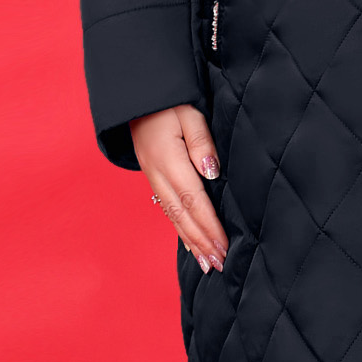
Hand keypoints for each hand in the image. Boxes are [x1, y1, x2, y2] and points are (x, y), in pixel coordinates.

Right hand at [131, 103, 228, 272]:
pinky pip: (167, 209)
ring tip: (207, 263)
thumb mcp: (189, 113)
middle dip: (202, 242)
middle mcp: (158, 175)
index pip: (193, 201)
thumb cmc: (169, 102)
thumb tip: (211, 172)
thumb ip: (202, 142)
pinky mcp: (154, 177)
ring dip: (191, 241)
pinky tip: (189, 242)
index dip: (209, 226)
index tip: (224, 246)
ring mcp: (153, 178)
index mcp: (169, 160)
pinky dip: (180, 229)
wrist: (137, 97)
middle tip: (219, 264)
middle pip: (182, 216)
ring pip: (173, 217)